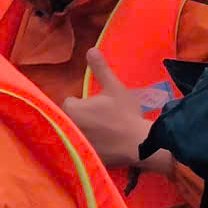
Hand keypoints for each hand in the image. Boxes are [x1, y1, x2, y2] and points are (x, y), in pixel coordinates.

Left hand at [63, 53, 170, 173]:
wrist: (140, 144)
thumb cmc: (126, 114)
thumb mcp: (114, 88)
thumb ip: (100, 69)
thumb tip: (90, 49)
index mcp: (71, 109)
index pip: (70, 102)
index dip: (84, 104)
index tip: (99, 108)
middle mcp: (67, 126)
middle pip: (69, 118)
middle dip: (81, 118)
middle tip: (102, 121)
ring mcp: (74, 144)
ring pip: (73, 133)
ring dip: (82, 132)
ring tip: (102, 133)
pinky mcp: (82, 157)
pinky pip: (79, 150)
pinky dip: (87, 148)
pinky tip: (101, 147)